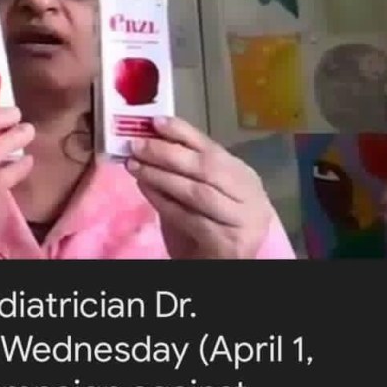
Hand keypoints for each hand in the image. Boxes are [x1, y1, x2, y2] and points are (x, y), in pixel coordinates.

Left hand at [126, 116, 272, 258]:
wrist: (220, 265)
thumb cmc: (208, 225)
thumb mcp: (200, 193)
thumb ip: (183, 170)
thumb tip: (149, 141)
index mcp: (244, 177)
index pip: (213, 148)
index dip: (184, 133)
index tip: (156, 121)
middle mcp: (250, 195)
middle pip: (207, 168)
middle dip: (168, 153)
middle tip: (137, 145)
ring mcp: (243, 220)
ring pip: (198, 192)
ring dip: (162, 177)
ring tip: (135, 166)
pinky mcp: (229, 242)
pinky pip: (190, 218)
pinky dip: (164, 202)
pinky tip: (146, 190)